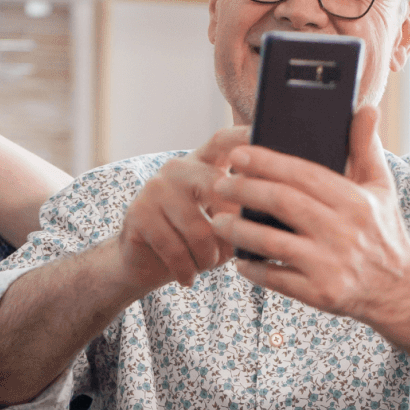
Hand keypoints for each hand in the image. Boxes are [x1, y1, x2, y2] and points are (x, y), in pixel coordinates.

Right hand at [116, 126, 249, 293]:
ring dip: (208, 257)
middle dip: (232, 225)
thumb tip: (272, 212)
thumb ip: (242, 211)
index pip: (223, 141)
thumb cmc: (193, 241)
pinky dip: (186, 269)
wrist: (144, 263)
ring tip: (206, 265)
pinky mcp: (138, 213)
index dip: (243, 136)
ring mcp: (155, 188)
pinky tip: (188, 276)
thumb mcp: (222, 223)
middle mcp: (178, 169)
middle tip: (234, 248)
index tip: (263, 133)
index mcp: (202, 164)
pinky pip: (174, 248)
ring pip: (199, 229)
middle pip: (216, 187)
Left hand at [210, 107, 409, 322]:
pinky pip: (276, 279)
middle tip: (218, 184)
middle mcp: (343, 231)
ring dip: (238, 230)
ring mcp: (331, 265)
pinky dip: (253, 269)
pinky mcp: (321, 294)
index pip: (304, 174)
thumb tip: (365, 108)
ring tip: (218, 221)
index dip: (267, 162)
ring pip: (271, 242)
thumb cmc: (383, 230)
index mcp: (355, 201)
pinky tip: (239, 260)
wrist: (401, 289)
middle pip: (282, 202)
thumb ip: (366, 148)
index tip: (237, 154)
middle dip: (244, 190)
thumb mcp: (381, 187)